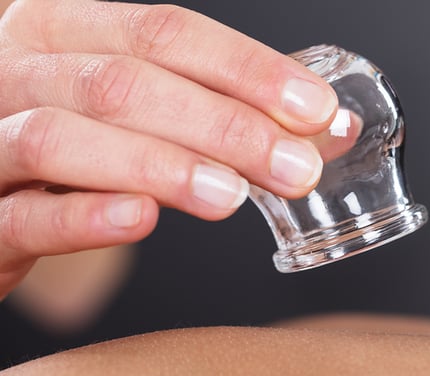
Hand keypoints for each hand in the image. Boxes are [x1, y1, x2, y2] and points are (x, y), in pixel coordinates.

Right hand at [0, 0, 337, 297]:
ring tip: (232, 196)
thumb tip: (326, 126)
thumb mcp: (140, 112)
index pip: (164, 31)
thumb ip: (223, 112)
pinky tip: (142, 219)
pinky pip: (22, 213)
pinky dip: (83, 215)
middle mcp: (17, 70)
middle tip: (296, 168)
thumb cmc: (74, 150)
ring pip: (63, 137)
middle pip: (124, 82)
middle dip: (224, 125)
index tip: (313, 109)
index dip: (246, 69)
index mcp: (62, 31)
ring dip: (160, 163)